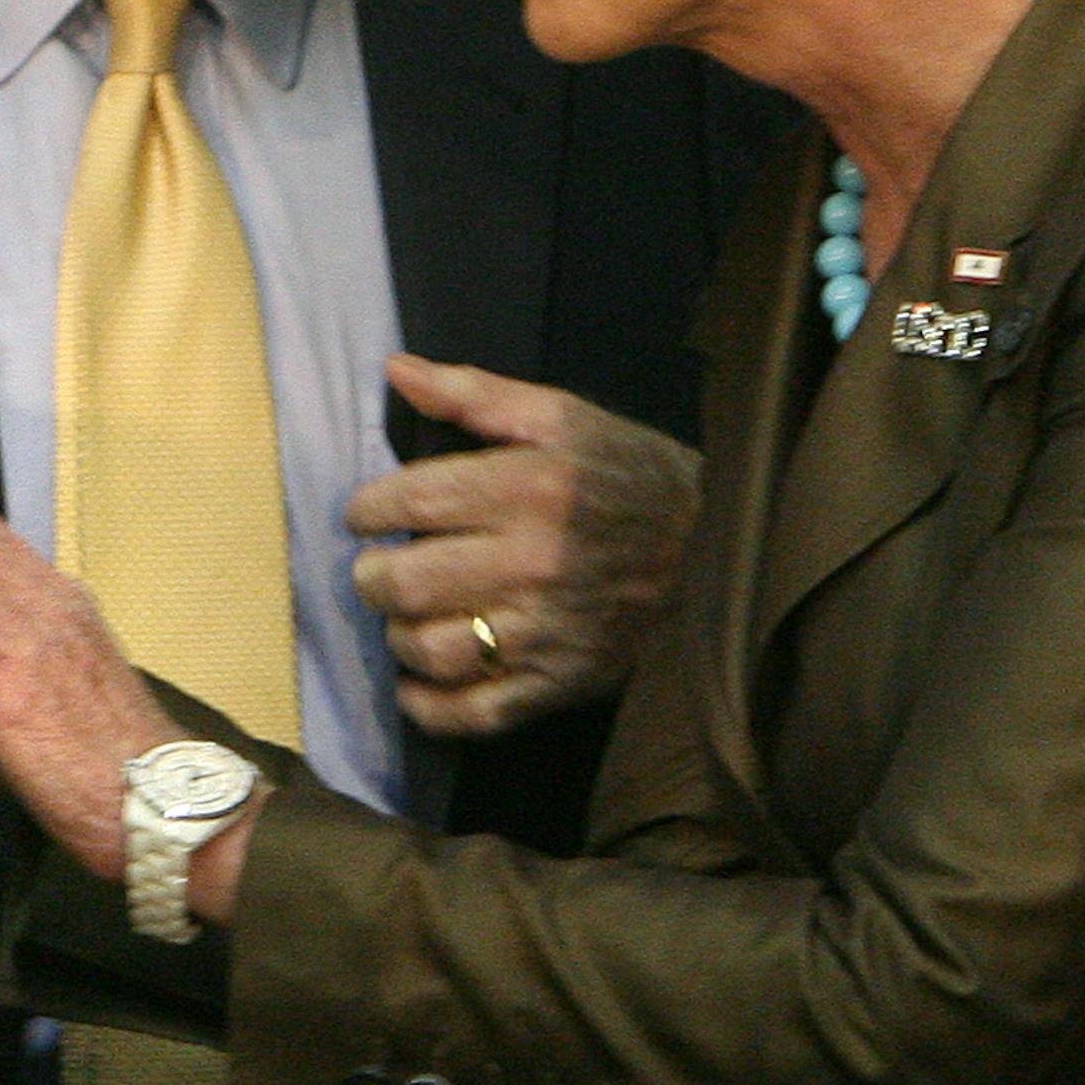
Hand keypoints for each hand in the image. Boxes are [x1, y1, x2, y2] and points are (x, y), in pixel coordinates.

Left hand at [347, 354, 701, 737]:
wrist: (717, 552)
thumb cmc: (628, 476)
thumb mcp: (562, 417)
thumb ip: (474, 394)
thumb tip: (396, 371)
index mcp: (531, 488)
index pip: (413, 502)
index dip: (368, 509)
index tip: (366, 514)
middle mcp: (534, 563)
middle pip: (408, 583)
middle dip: (371, 575)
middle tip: (377, 567)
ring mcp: (547, 632)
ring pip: (431, 650)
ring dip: (397, 635)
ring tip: (406, 615)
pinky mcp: (560, 684)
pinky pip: (473, 714)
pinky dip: (428, 706)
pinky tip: (417, 681)